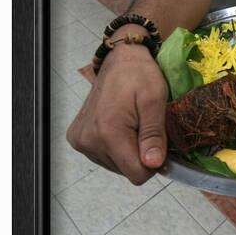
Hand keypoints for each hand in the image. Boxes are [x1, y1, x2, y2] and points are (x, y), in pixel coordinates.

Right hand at [67, 33, 167, 184]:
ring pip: (116, 166)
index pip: (137, 174)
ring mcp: (80, 141)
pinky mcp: (77, 138)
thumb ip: (153, 134)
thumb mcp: (155, 101)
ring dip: (128, 150)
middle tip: (143, 127)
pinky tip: (119, 126)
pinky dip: (116, 147)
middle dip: (140, 154)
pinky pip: (104, 157)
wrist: (120, 59)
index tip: (158, 144)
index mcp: (109, 133)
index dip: (153, 163)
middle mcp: (89, 141)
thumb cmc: (140, 76)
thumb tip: (153, 164)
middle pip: (126, 171)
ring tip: (132, 124)